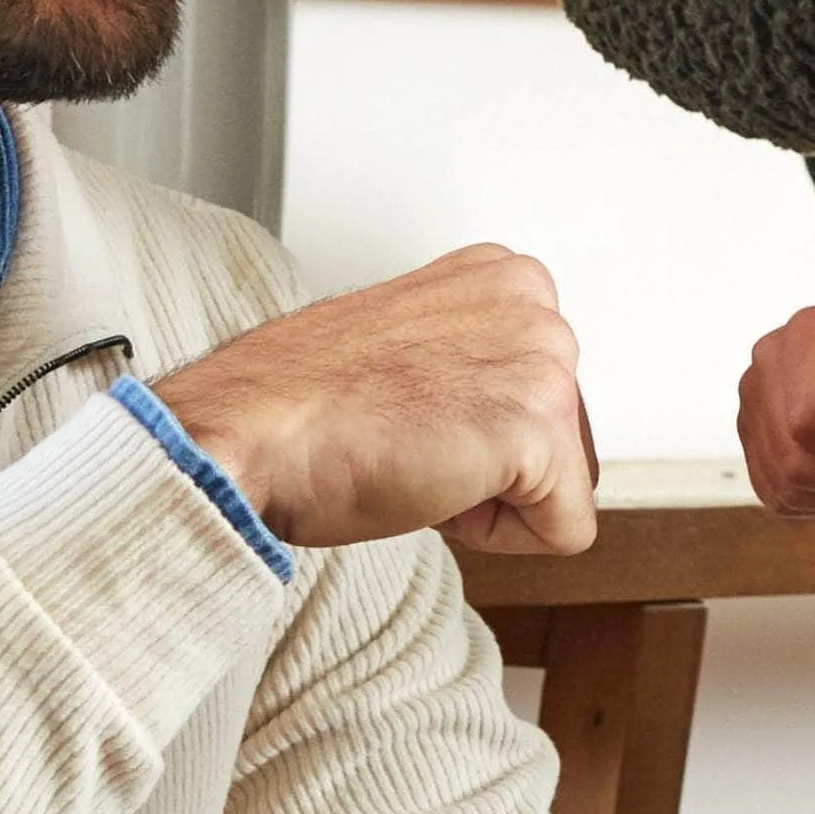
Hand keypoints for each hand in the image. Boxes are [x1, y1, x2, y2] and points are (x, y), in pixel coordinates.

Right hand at [149, 246, 595, 556]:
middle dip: (491, 464)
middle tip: (408, 440)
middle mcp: (533, 301)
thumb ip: (471, 362)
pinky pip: (564, 529)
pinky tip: (430, 489)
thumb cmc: (302, 403)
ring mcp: (542, 358)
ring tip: (414, 458)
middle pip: (563, 438)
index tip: (409, 414)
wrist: (250, 432)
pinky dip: (497, 536)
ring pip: (562, 486)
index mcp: (502, 277)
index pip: (541, 394)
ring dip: (490, 497)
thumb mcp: (414, 349)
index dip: (472, 432)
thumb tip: (492, 412)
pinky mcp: (539, 426)